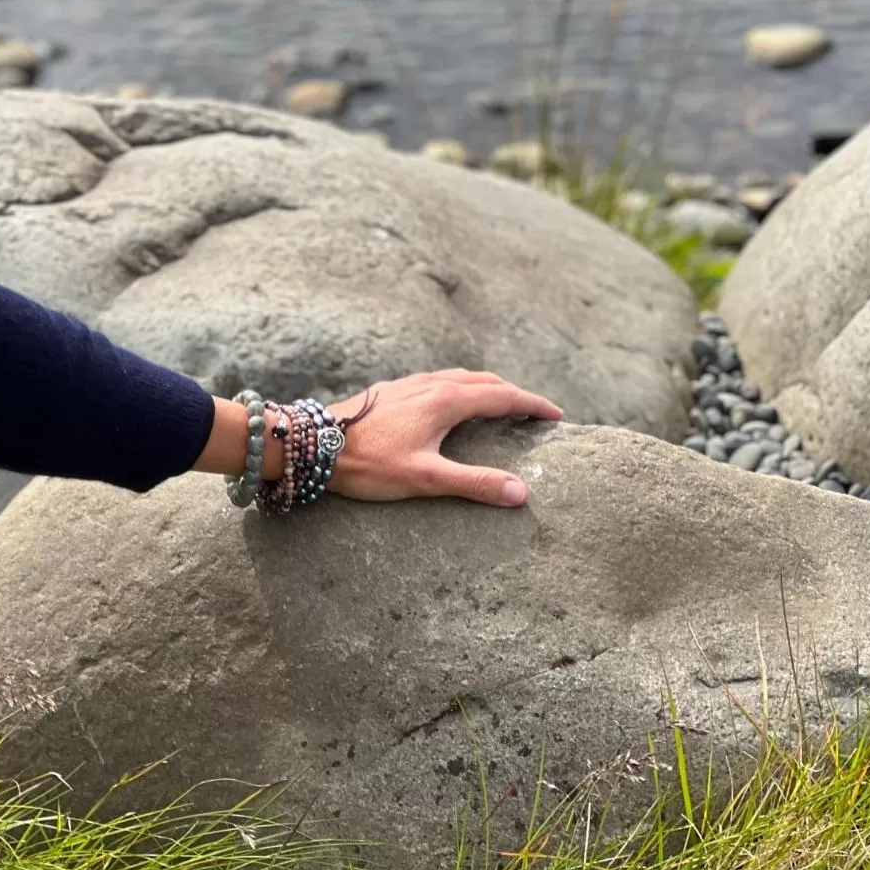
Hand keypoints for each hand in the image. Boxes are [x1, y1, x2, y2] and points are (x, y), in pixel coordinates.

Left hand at [328, 370, 562, 506]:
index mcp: (446, 401)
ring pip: (460, 377)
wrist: (314, 445)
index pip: (503, 396)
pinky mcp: (392, 390)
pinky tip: (451, 404)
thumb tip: (521, 491)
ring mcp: (410, 384)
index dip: (532, 405)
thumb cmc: (368, 464)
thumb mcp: (425, 478)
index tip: (556, 415)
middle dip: (514, 394)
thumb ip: (475, 482)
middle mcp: (431, 384)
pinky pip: (439, 381)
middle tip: (534, 412)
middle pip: (485, 382)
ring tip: (500, 405)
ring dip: (487, 388)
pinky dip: (461, 388)